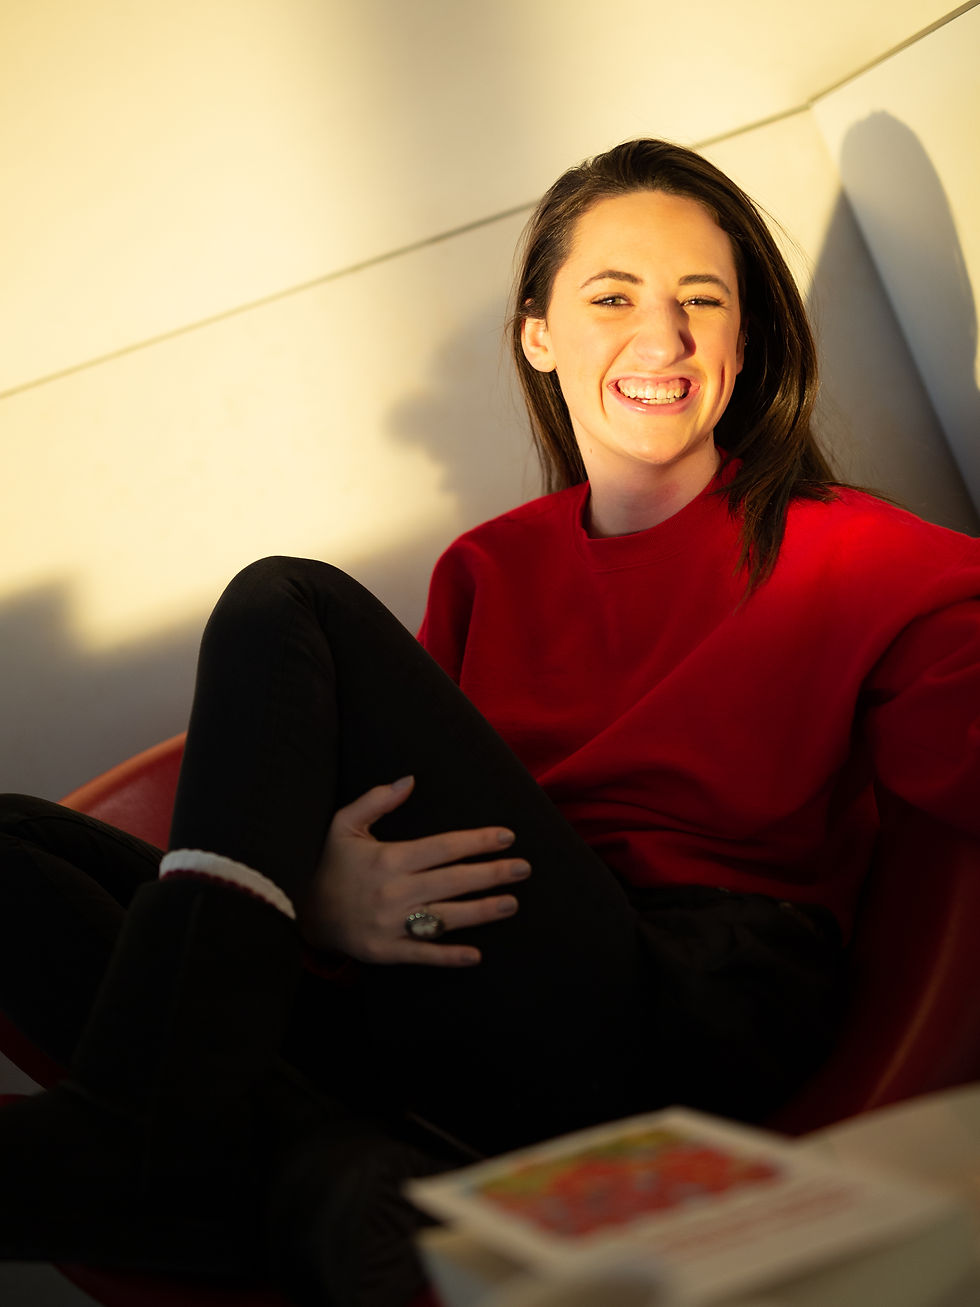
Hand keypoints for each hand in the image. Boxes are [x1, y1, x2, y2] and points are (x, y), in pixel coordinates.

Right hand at [298, 776, 530, 965]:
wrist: (301, 912)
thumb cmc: (329, 864)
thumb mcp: (343, 825)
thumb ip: (376, 800)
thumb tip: (409, 780)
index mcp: (388, 858)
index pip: (443, 847)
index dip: (477, 841)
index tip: (506, 837)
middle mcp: (393, 891)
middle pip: (453, 880)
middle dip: (492, 874)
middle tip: (523, 869)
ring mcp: (390, 924)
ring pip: (445, 917)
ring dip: (482, 911)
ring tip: (511, 903)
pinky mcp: (385, 951)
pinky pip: (423, 955)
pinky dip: (449, 956)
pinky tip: (476, 955)